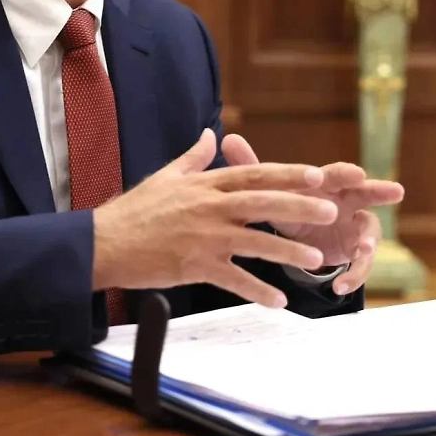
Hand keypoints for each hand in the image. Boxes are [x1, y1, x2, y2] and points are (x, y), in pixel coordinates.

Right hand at [91, 129, 337, 308]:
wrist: (105, 242)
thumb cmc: (134, 210)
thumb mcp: (166, 176)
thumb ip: (194, 157)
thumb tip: (211, 134)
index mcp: (205, 185)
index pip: (254, 175)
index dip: (288, 174)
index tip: (317, 176)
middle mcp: (209, 207)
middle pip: (262, 204)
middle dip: (299, 207)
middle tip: (331, 211)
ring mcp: (203, 237)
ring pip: (254, 242)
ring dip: (288, 251)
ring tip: (316, 259)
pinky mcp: (195, 265)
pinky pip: (233, 279)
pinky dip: (257, 290)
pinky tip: (279, 300)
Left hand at [220, 134, 403, 294]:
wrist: (298, 238)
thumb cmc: (288, 204)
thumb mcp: (269, 191)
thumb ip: (251, 168)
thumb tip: (228, 139)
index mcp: (327, 184)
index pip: (339, 174)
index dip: (346, 173)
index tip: (356, 173)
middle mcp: (347, 202)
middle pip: (368, 193)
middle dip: (380, 191)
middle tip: (395, 191)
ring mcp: (355, 228)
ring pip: (371, 232)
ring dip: (368, 242)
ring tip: (362, 251)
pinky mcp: (355, 253)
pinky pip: (361, 266)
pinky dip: (353, 276)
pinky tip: (340, 287)